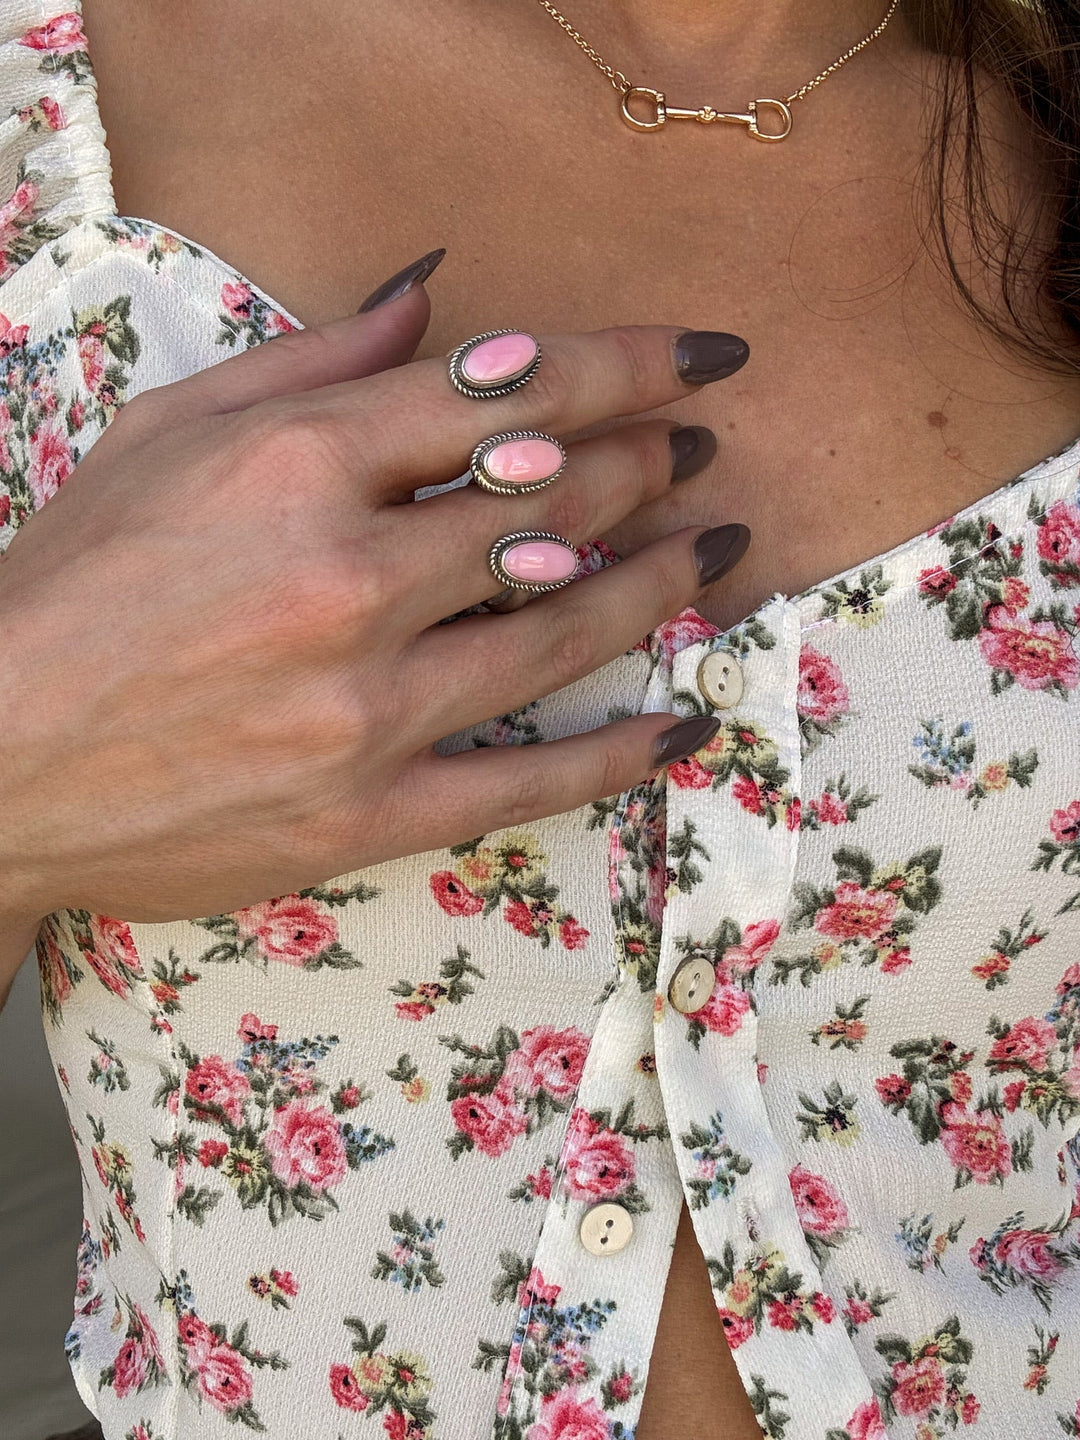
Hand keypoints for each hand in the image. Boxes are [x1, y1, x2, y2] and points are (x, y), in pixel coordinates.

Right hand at [0, 261, 748, 928]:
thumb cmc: (69, 584)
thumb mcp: (167, 436)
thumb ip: (312, 362)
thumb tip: (433, 294)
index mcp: (297, 468)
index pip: (512, 395)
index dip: (628, 366)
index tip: (700, 358)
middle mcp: (347, 581)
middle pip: (552, 507)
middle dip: (648, 464)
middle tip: (699, 449)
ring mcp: (364, 708)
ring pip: (558, 632)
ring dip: (658, 581)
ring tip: (714, 547)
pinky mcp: (365, 813)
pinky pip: (521, 783)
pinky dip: (614, 754)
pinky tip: (682, 723)